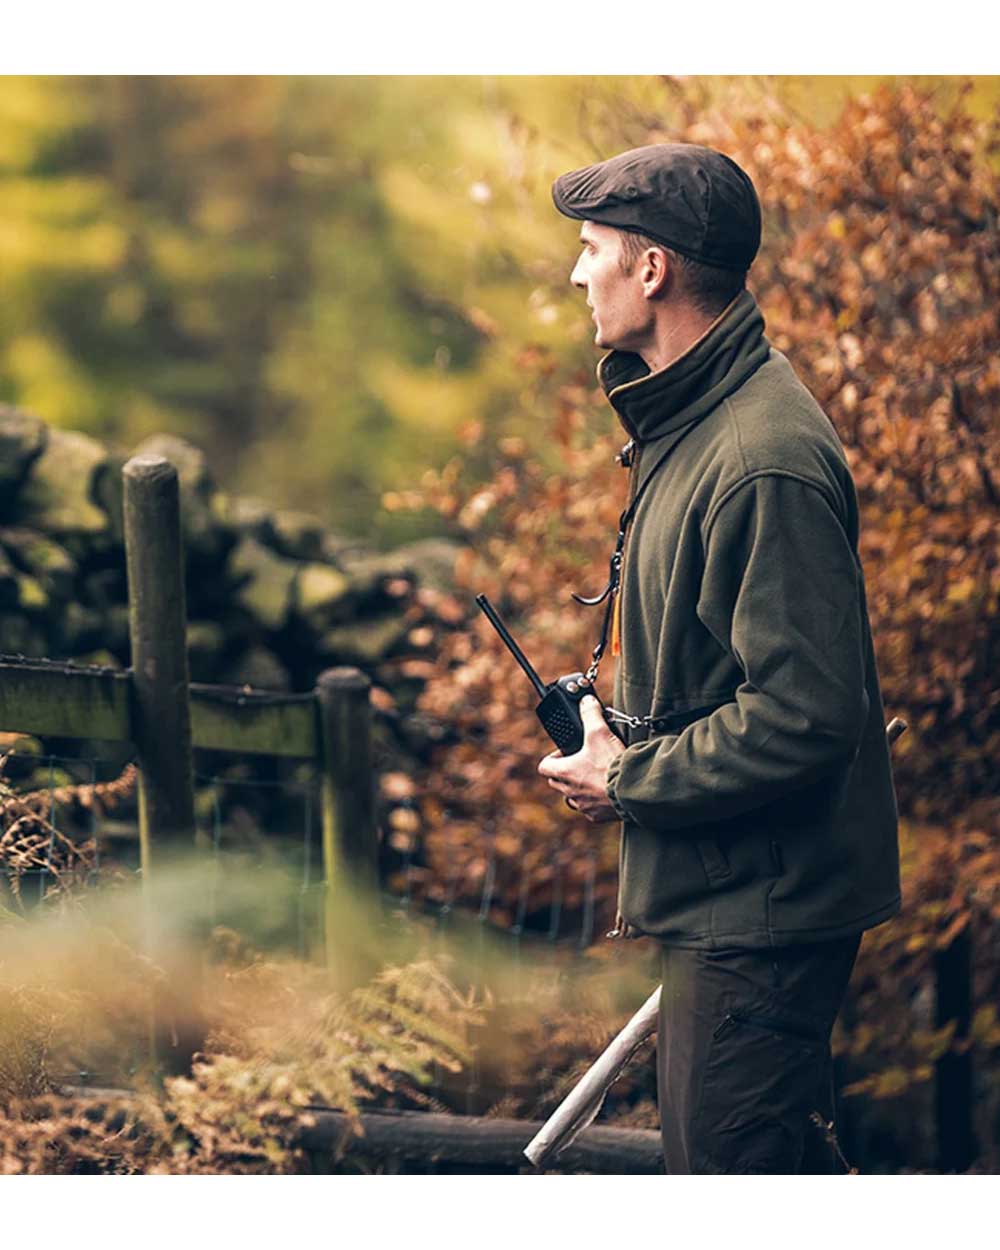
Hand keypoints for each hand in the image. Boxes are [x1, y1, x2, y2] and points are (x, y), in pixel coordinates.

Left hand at [538, 696, 624, 822]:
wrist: (632, 790)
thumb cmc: (612, 764)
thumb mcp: (600, 732)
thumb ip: (591, 714)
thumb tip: (587, 701)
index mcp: (565, 772)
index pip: (544, 766)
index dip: (552, 757)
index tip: (565, 752)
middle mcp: (570, 791)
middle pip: (556, 782)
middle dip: (564, 772)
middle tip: (579, 762)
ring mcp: (583, 805)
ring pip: (572, 798)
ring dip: (578, 788)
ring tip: (592, 778)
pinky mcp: (597, 816)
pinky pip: (589, 810)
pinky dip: (594, 801)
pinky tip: (606, 792)